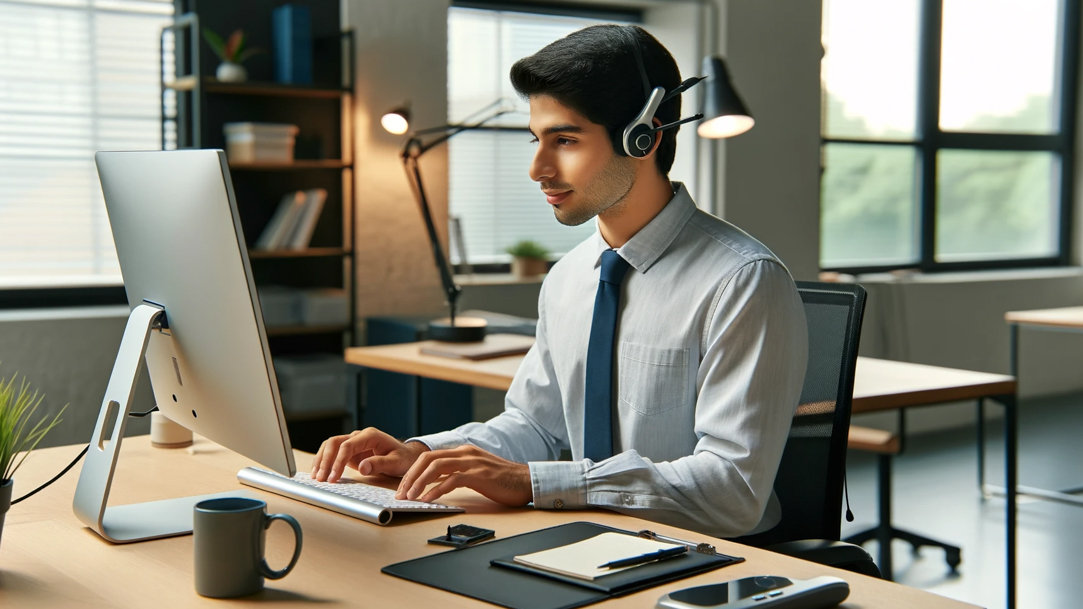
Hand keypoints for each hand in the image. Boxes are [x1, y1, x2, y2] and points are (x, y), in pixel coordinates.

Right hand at [310, 427, 428, 481]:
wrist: (406, 456)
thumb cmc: (403, 458)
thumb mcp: (396, 462)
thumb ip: (379, 464)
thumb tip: (363, 468)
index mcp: (370, 436)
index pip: (348, 445)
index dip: (338, 461)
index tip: (333, 477)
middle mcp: (359, 436)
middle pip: (334, 442)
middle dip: (325, 460)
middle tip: (321, 478)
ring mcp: (353, 442)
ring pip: (330, 446)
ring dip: (321, 460)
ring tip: (316, 477)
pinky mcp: (350, 451)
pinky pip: (333, 453)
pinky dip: (324, 461)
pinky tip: (318, 472)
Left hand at [396, 444, 531, 505]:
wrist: (527, 481)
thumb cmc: (502, 481)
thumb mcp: (476, 472)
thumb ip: (457, 473)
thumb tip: (435, 484)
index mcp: (462, 451)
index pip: (429, 457)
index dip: (412, 472)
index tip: (404, 488)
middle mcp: (465, 453)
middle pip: (427, 459)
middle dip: (410, 477)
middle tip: (401, 494)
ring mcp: (472, 462)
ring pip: (436, 467)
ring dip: (419, 483)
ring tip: (411, 498)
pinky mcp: (479, 474)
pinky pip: (452, 480)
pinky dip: (436, 490)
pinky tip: (429, 500)